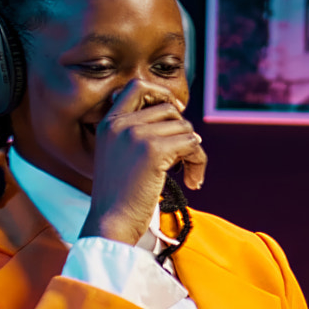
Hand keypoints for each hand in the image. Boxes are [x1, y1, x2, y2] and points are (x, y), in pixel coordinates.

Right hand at [79, 84, 205, 245]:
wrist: (111, 222)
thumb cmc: (119, 198)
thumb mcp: (118, 156)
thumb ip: (137, 135)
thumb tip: (179, 120)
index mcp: (109, 123)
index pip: (138, 86)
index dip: (162, 94)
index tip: (177, 113)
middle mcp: (121, 123)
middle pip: (169, 110)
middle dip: (184, 133)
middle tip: (185, 159)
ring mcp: (136, 134)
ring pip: (184, 128)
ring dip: (194, 152)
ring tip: (189, 175)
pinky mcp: (154, 149)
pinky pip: (192, 144)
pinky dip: (199, 162)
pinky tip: (193, 181)